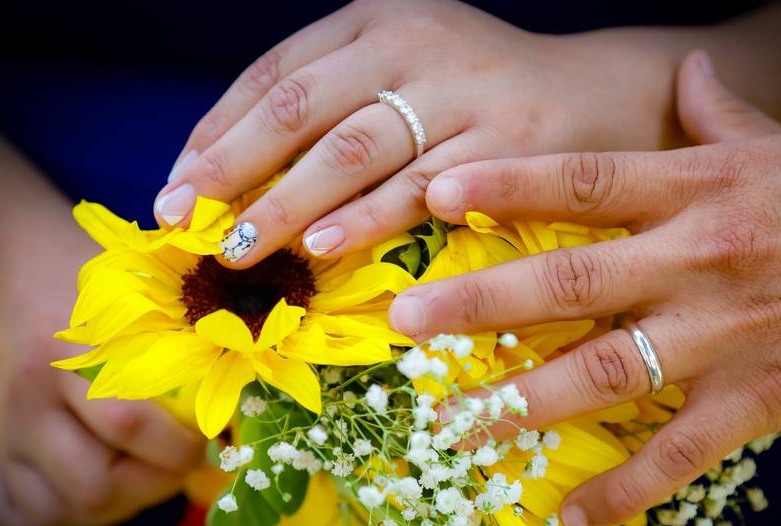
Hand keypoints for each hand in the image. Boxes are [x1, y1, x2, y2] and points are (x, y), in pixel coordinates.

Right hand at [0, 170, 204, 525]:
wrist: (3, 261)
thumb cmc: (84, 274)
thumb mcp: (133, 290)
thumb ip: (180, 332)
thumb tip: (249, 383)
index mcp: (69, 355)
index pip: (129, 425)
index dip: (179, 448)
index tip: (206, 440)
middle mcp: (30, 402)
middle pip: (93, 487)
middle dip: (150, 488)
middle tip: (176, 463)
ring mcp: (6, 432)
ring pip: (55, 512)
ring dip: (108, 510)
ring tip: (137, 477)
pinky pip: (16, 515)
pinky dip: (52, 517)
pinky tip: (83, 489)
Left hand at [154, 0, 690, 265]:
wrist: (605, 92)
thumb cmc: (489, 93)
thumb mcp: (411, 69)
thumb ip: (341, 100)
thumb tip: (244, 175)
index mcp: (377, 16)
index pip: (273, 73)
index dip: (215, 132)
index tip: (174, 188)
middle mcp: (412, 40)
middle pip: (299, 107)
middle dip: (231, 168)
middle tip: (184, 220)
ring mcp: (459, 89)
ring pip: (352, 150)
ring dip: (288, 203)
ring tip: (240, 247)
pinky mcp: (503, 142)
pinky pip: (419, 187)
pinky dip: (366, 219)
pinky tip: (323, 248)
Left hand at [388, 51, 780, 525]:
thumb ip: (722, 113)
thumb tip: (687, 68)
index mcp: (696, 191)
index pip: (583, 183)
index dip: (507, 185)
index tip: (439, 194)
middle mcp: (696, 261)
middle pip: (570, 281)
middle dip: (481, 302)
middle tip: (408, 322)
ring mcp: (722, 335)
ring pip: (605, 371)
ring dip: (524, 403)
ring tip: (461, 425)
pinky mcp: (756, 400)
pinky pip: (678, 453)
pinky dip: (624, 489)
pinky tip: (569, 514)